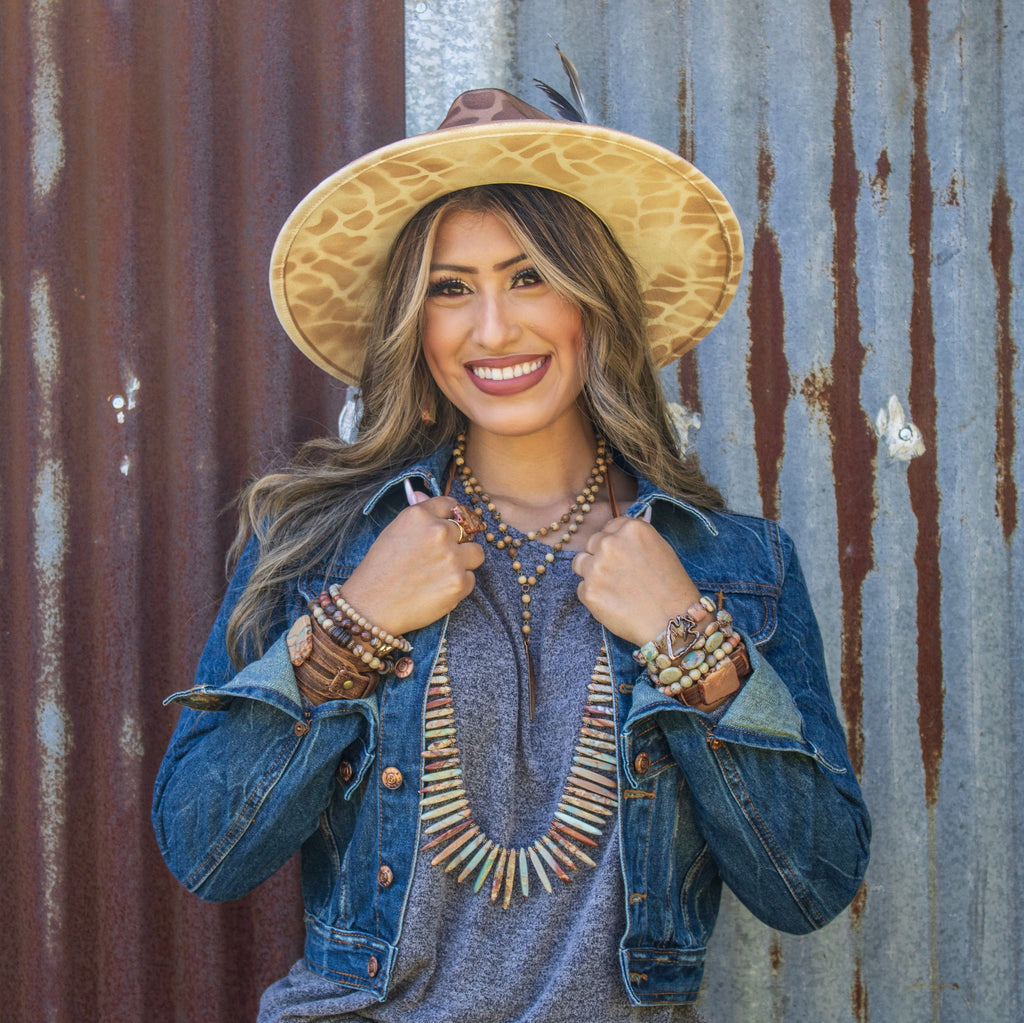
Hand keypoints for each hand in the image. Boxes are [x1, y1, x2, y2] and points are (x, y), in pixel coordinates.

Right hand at [338, 495, 483, 635]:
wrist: (370, 606)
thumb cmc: (378, 569)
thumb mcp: (393, 531)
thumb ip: (416, 513)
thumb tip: (421, 492)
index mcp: (420, 515)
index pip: (452, 505)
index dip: (451, 519)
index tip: (447, 530)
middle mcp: (438, 531)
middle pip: (468, 529)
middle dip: (457, 543)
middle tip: (438, 558)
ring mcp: (452, 558)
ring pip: (477, 553)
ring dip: (464, 562)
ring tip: (441, 574)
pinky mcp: (459, 583)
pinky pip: (471, 579)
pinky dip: (458, 586)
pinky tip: (437, 590)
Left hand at [572, 515, 700, 645]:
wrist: (672, 621)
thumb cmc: (673, 587)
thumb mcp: (661, 549)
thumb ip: (635, 539)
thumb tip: (618, 534)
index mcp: (631, 529)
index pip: (610, 526)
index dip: (615, 541)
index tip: (621, 554)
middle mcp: (610, 543)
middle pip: (592, 542)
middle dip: (601, 555)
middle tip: (618, 574)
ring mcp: (596, 567)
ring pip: (580, 563)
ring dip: (591, 572)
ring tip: (611, 588)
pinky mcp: (589, 592)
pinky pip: (582, 588)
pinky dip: (593, 596)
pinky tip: (613, 603)